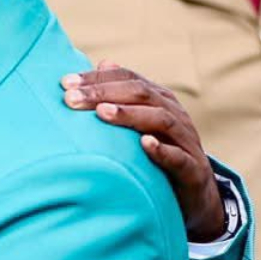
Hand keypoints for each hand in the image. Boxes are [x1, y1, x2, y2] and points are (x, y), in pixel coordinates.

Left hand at [62, 62, 226, 241]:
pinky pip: (179, 157)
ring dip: (129, 115)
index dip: (97, 78)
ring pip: (161, 119)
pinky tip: (144, 144)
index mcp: (159, 100)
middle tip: (71, 99)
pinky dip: (162, 150)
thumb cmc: (158, 156)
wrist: (195, 196)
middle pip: (140, 94)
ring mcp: (186, 141)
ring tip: (101, 113)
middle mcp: (175, 114)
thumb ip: (121, 96)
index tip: (65, 83)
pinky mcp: (193, 170)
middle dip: (103, 93)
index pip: (128, 79)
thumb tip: (102, 63)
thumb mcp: (139, 124)